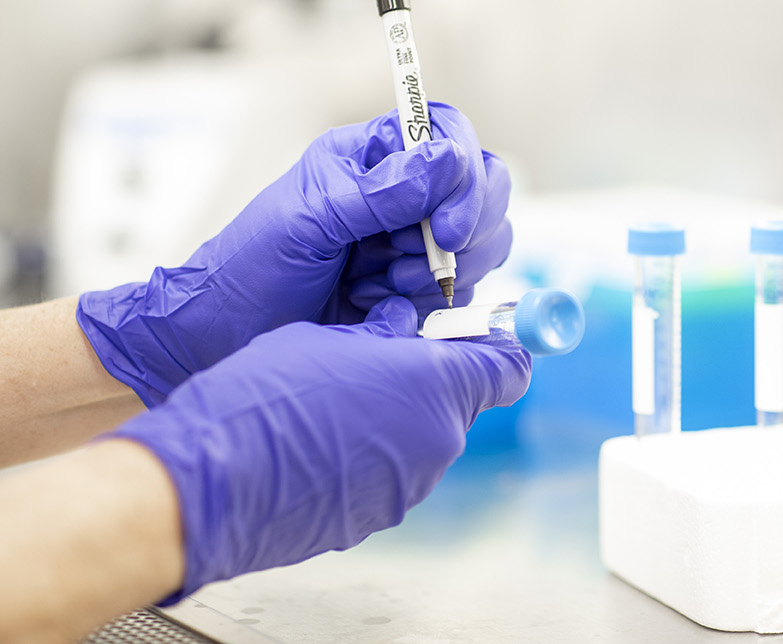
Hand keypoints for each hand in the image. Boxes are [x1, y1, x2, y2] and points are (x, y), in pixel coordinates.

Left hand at [78, 104, 512, 406]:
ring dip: (440, 274)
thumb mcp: (310, 220)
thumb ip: (381, 191)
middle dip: (464, 233)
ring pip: (484, 244)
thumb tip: (447, 157)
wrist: (226, 335)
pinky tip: (377, 307)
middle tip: (415, 263)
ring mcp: (419, 241)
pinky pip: (462, 291)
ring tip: (379, 285)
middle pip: (486, 189)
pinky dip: (428, 305)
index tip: (447, 227)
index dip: (465, 175)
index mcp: (375, 155)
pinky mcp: (423, 288)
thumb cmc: (252, 266)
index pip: (449, 135)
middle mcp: (406, 192)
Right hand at [109, 296, 530, 598]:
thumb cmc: (265, 401)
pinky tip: (321, 442)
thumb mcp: (331, 339)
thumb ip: (382, 335)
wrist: (212, 481)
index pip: (508, 366)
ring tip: (334, 403)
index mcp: (436, 386)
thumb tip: (400, 328)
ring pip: (422, 436)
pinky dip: (369, 454)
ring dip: (395, 417)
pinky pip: (390, 472)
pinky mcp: (377, 515)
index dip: (498, 346)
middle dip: (429, 379)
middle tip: (381, 360)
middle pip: (460, 400)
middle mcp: (436, 441)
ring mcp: (409, 485)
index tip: (483, 336)